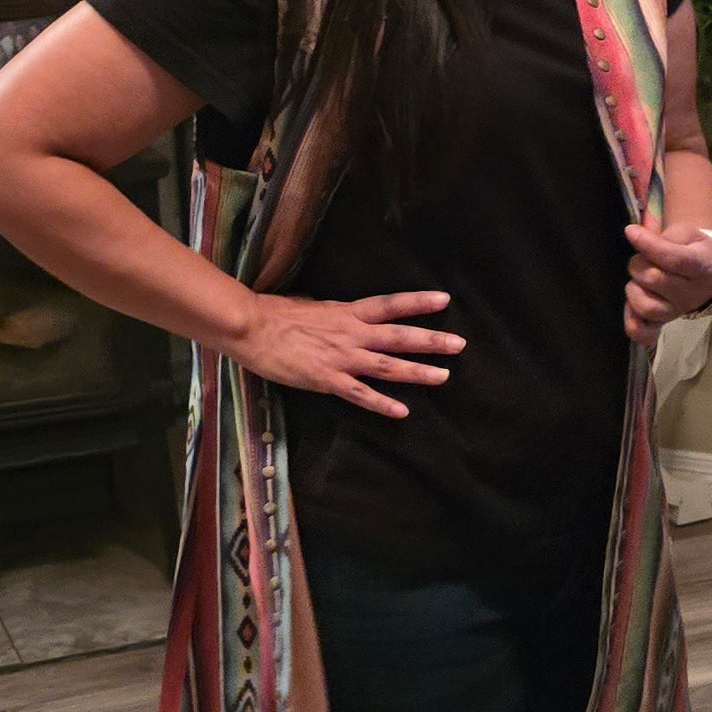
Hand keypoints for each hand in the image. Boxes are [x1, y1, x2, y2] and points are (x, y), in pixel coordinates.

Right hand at [221, 289, 463, 417]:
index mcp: (347, 312)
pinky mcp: (327, 380)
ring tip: (443, 376)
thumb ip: (337, 315)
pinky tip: (402, 411)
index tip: (444, 300)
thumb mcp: (314, 307)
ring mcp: (341, 358)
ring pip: (387, 366)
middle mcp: (351, 333)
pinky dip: (381, 403)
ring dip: (417, 372)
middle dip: (431, 340)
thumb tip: (349, 315)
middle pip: (399, 336)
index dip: (418, 302)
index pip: (390, 304)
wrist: (252, 327)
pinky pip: (360, 394)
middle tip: (459, 344)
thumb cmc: (277, 314)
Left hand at [623, 221, 711, 346]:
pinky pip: (643, 332)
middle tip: (642, 258)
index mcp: (702, 267)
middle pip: (654, 280)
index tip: (630, 231)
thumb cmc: (694, 248)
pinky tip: (630, 306)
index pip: (673, 259)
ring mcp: (678, 311)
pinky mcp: (665, 323)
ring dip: (634, 289)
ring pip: (646, 306)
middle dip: (639, 263)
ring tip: (638, 280)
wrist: (708, 271)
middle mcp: (692, 294)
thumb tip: (634, 236)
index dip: (648, 245)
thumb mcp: (686, 234)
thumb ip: (663, 237)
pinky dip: (632, 322)